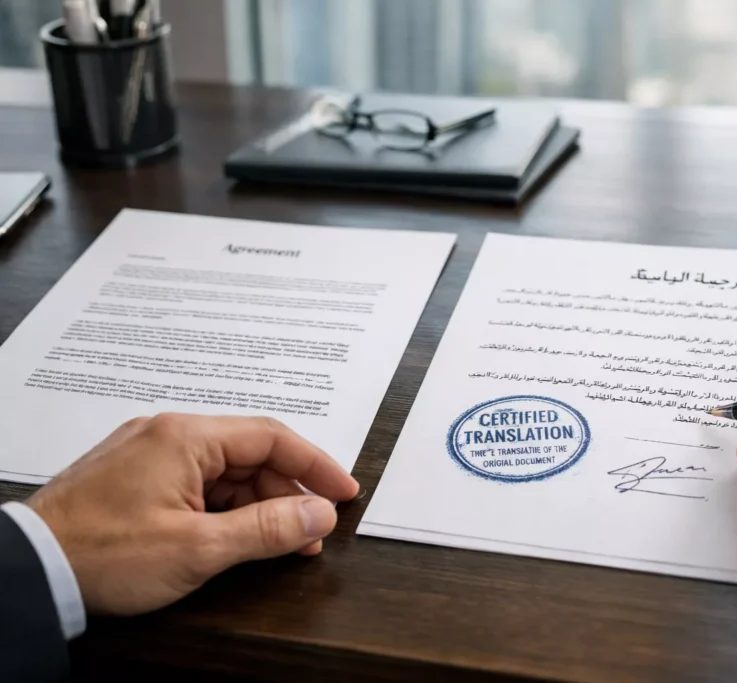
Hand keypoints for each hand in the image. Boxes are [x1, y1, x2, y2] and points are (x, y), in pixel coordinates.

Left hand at [26, 413, 358, 614]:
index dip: (316, 465)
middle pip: (250, 456)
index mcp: (186, 437)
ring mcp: (150, 454)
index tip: (343, 492)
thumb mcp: (197, 548)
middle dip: (286, 494)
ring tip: (278, 544)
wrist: (28, 570)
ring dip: (256, 505)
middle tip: (311, 532)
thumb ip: (268, 529)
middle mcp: (169, 434)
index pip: (272, 438)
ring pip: (224, 472)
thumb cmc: (101, 555)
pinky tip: (234, 537)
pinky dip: (224, 509)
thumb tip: (318, 515)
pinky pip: (197, 483)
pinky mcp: (137, 477)